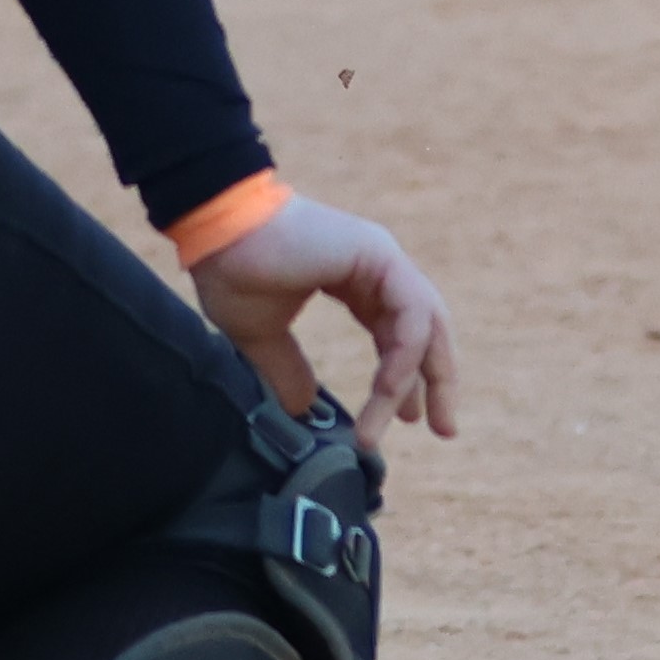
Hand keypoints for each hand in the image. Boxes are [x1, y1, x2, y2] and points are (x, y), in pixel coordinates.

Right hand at [186, 185, 458, 435]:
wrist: (218, 229)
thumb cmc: (233, 271)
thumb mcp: (261, 335)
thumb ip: (287, 369)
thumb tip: (302, 408)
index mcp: (356, 281)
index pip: (399, 334)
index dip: (404, 378)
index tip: (406, 421)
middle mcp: (378, 270)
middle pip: (427, 332)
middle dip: (437, 382)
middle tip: (441, 430)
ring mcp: (384, 259)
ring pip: (426, 326)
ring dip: (423, 378)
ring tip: (408, 423)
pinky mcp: (380, 256)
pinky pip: (411, 315)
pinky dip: (405, 356)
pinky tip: (388, 391)